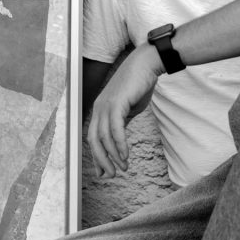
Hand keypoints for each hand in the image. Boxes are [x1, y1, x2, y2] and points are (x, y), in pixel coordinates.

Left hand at [87, 44, 162, 177]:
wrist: (146, 65)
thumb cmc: (138, 86)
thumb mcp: (128, 109)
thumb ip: (121, 124)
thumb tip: (119, 143)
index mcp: (99, 110)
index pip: (93, 138)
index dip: (97, 156)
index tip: (103, 172)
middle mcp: (98, 108)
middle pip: (93, 140)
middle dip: (102, 160)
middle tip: (111, 175)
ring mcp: (106, 105)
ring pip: (103, 137)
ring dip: (113, 155)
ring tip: (122, 168)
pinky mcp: (116, 103)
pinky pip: (115, 129)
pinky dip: (119, 144)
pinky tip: (125, 155)